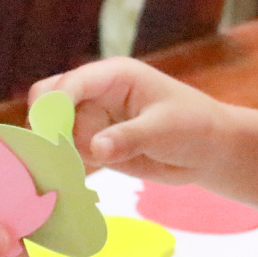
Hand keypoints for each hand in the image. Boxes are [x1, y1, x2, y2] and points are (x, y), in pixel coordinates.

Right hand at [29, 56, 231, 184]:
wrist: (209, 151)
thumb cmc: (194, 127)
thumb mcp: (164, 130)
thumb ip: (129, 138)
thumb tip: (96, 149)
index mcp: (113, 76)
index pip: (69, 84)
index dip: (54, 108)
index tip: (52, 138)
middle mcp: (96, 94)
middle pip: (48, 103)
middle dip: (49, 128)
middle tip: (63, 156)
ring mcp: (92, 119)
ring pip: (55, 133)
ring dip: (61, 153)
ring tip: (82, 170)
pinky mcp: (93, 143)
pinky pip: (66, 153)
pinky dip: (66, 167)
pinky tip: (75, 180)